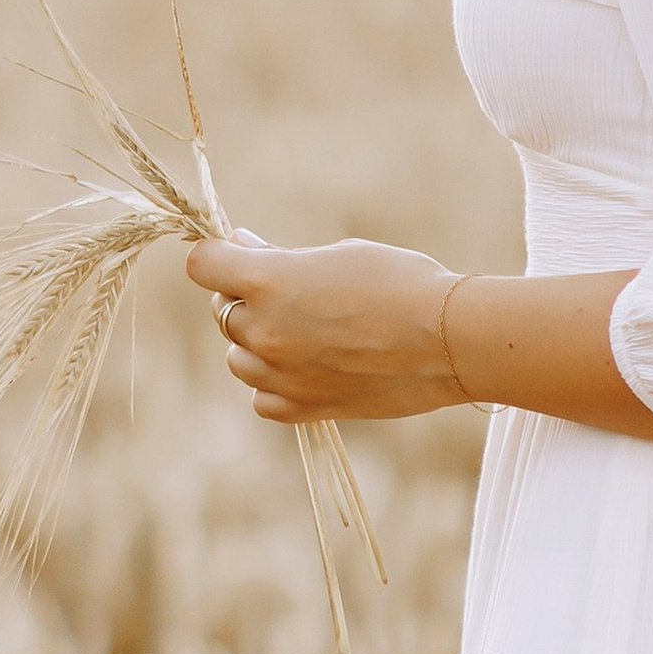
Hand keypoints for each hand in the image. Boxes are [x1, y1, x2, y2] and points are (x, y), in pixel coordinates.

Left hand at [186, 234, 462, 422]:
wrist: (450, 340)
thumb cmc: (402, 283)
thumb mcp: (339, 254)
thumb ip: (281, 257)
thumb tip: (242, 246)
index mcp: (269, 281)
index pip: (202, 264)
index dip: (216, 255)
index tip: (237, 254)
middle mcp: (265, 330)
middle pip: (223, 312)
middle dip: (246, 298)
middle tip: (293, 291)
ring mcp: (281, 374)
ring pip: (238, 358)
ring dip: (258, 343)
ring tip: (306, 331)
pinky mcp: (304, 407)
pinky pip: (262, 398)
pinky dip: (275, 383)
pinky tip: (307, 367)